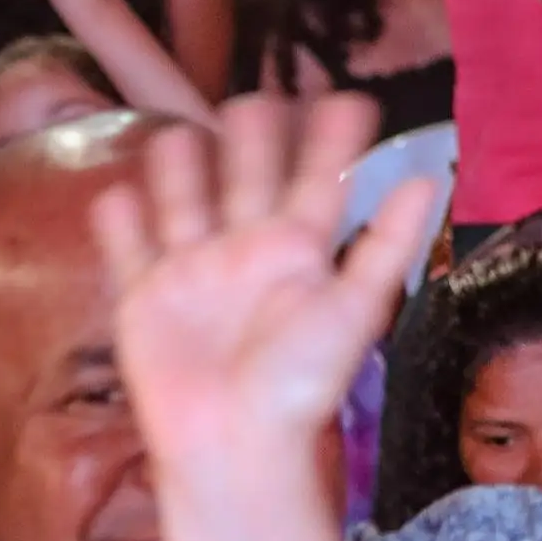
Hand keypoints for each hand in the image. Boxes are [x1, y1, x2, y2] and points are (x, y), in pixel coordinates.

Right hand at [101, 95, 431, 472]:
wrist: (235, 442)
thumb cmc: (300, 383)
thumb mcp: (355, 306)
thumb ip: (386, 242)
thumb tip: (428, 178)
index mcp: (299, 250)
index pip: (318, 180)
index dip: (332, 142)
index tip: (348, 99)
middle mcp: (246, 253)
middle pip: (247, 180)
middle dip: (251, 141)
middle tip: (255, 98)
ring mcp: (193, 273)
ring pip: (184, 204)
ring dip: (181, 171)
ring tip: (181, 135)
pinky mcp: (145, 299)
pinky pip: (129, 253)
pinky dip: (120, 225)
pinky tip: (113, 194)